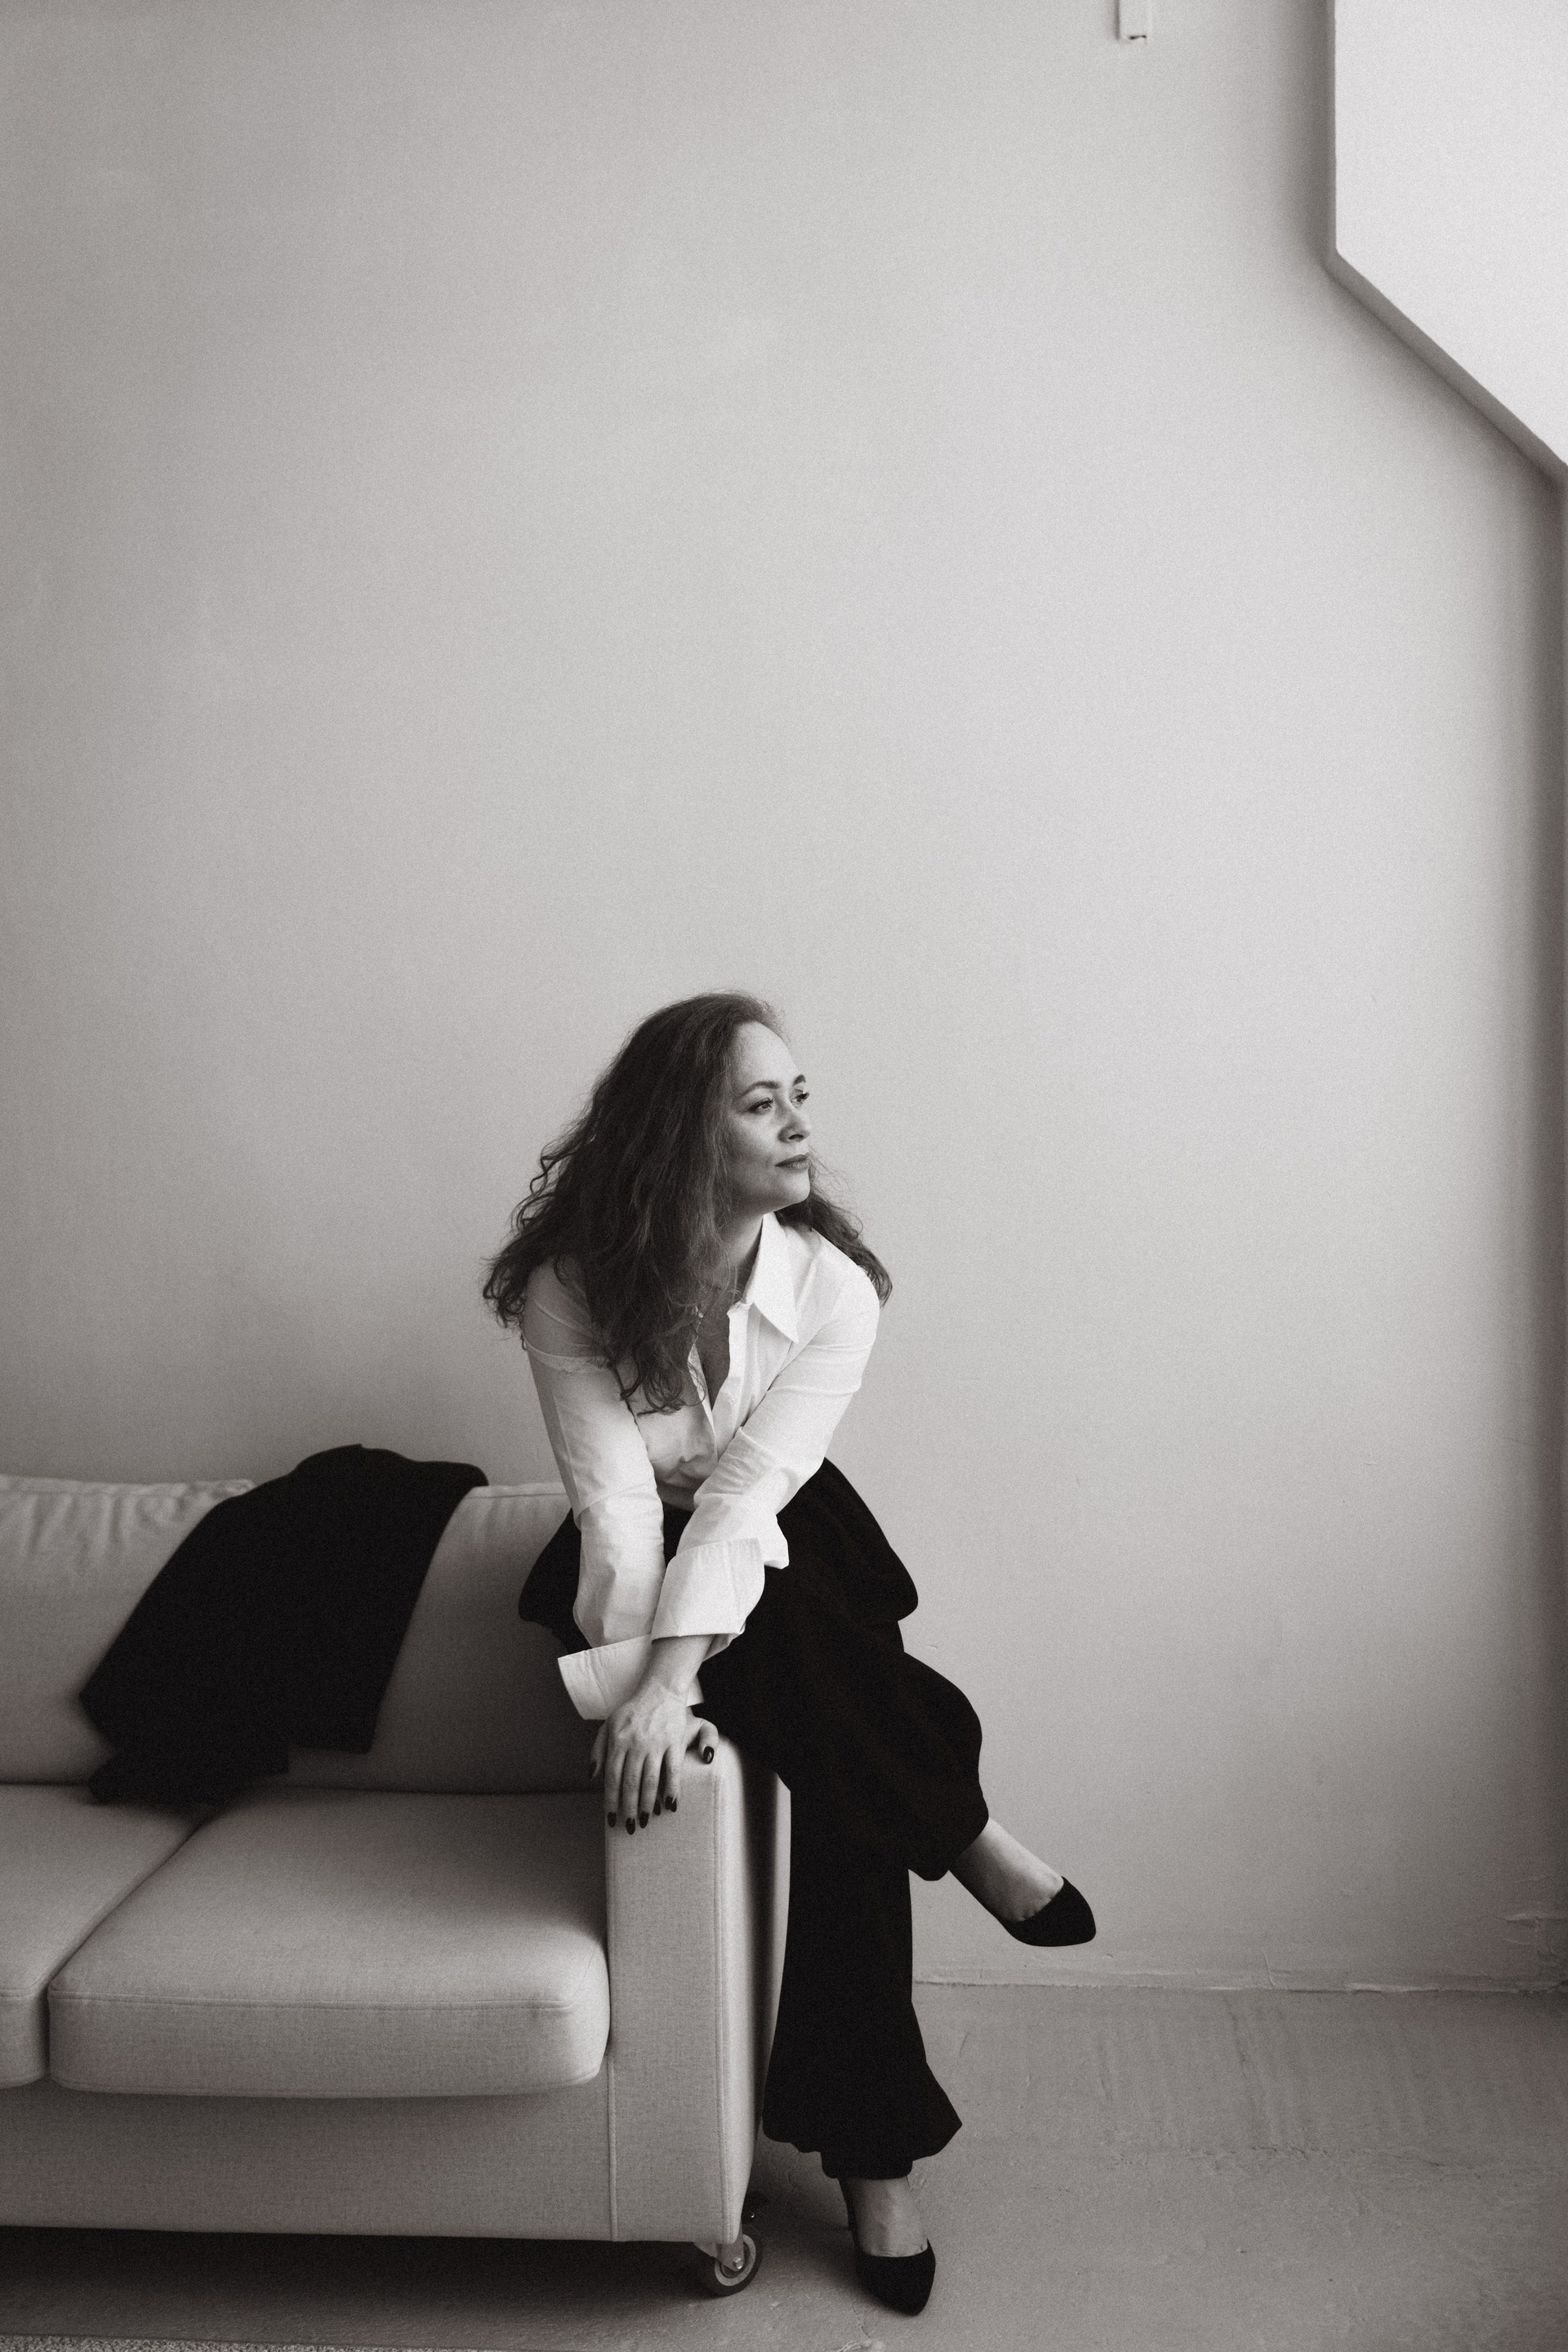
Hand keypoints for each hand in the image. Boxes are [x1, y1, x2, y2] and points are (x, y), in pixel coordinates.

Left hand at [593, 1678, 716, 1831]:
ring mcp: (656, 1743)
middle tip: (630, 1827)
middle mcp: (635, 1743)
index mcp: (618, 1741)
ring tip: (647, 1820)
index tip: (611, 1819)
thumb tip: (593, 1778)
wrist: (660, 1691)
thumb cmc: (632, 1713)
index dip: (611, 1800)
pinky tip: (671, 1804)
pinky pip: (673, 1770)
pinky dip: (672, 1789)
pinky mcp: (674, 1741)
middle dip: (629, 1808)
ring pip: (650, 1779)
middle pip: (630, 1782)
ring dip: (648, 1803)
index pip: (612, 1777)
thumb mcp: (608, 1726)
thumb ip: (598, 1751)